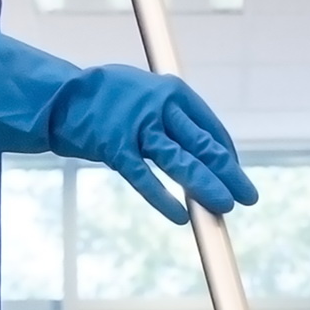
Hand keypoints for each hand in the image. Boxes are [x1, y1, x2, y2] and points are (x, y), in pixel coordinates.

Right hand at [43, 64, 255, 223]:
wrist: (61, 96)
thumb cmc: (107, 96)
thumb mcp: (146, 92)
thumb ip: (171, 114)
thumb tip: (198, 143)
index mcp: (173, 92)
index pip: (211, 128)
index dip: (227, 155)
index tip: (234, 174)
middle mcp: (160, 108)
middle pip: (203, 146)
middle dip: (228, 173)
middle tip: (248, 196)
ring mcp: (138, 128)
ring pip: (181, 161)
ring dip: (206, 186)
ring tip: (225, 206)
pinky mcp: (116, 147)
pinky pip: (144, 178)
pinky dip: (163, 198)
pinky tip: (181, 217)